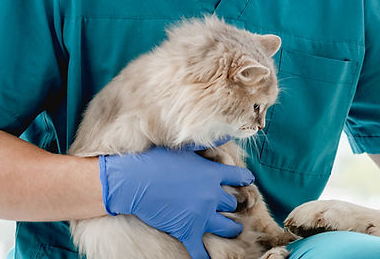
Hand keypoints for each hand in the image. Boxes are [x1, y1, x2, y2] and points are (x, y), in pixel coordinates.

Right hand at [99, 146, 253, 258]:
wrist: (133, 180)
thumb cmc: (155, 160)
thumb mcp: (185, 147)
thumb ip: (207, 143)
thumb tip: (226, 132)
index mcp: (213, 174)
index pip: (240, 177)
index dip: (244, 179)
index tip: (246, 181)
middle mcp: (212, 195)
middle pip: (233, 205)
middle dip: (230, 205)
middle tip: (229, 207)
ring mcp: (201, 215)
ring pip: (228, 227)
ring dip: (230, 229)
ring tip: (231, 229)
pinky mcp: (187, 230)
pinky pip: (201, 250)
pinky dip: (205, 257)